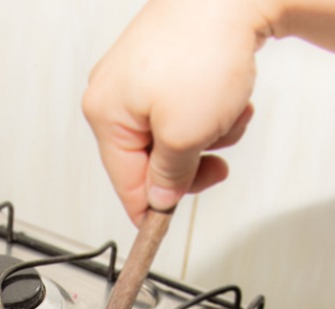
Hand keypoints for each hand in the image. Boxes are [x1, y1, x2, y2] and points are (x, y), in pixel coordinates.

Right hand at [82, 0, 275, 223]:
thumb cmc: (203, 49)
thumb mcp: (185, 133)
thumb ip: (170, 175)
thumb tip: (160, 198)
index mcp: (105, 113)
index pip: (124, 183)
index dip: (150, 211)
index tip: (163, 233)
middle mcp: (113, 93)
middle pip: (151, 159)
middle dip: (191, 161)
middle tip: (218, 161)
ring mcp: (139, 75)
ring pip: (175, 133)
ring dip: (210, 134)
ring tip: (229, 112)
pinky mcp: (165, 61)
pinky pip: (186, 106)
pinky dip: (212, 109)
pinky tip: (229, 94)